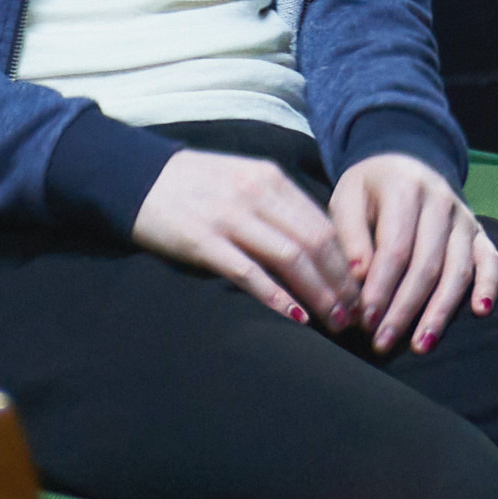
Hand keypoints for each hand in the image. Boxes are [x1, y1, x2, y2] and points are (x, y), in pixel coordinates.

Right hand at [132, 150, 361, 331]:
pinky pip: (249, 272)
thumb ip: (280, 207)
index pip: (325, 225)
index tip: (362, 292)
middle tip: (355, 315)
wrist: (136, 177)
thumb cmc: (195, 186)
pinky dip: (277, 296)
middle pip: (316, 243)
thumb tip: (322, 249)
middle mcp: (255, 194)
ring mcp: (229, 216)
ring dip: (319, 294)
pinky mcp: (202, 240)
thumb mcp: (244, 181)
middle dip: (342, 284)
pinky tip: (296, 317)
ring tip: (334, 321)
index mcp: (271, 179)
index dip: (349, 264)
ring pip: (291, 258)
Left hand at [329, 152, 497, 355]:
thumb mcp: (346, 200)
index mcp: (405, 189)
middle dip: (404, 308)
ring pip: (458, 270)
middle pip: (427, 265)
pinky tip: (481, 311)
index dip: (380, 287)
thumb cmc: (368, 190)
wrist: (402, 162)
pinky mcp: (479, 232)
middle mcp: (441, 202)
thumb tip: (359, 279)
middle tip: (383, 340)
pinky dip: (489, 285)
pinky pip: (491, 260)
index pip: (395, 248)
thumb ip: (350, 236)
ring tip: (421, 344)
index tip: (364, 318)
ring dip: (440, 311)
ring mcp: (465, 218)